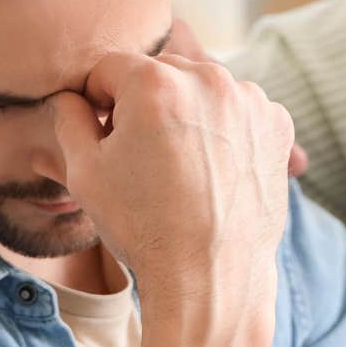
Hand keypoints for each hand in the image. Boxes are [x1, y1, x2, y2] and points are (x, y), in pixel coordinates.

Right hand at [47, 25, 296, 308]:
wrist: (211, 277)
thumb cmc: (144, 227)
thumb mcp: (84, 173)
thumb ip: (69, 119)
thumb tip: (71, 97)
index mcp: (154, 81)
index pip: (109, 69)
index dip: (98, 102)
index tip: (105, 136)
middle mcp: (207, 78)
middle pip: (159, 73)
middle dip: (145, 105)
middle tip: (143, 158)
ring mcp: (249, 100)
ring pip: (201, 89)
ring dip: (187, 113)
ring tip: (181, 168)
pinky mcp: (276, 124)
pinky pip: (238, 111)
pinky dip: (225, 130)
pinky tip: (214, 171)